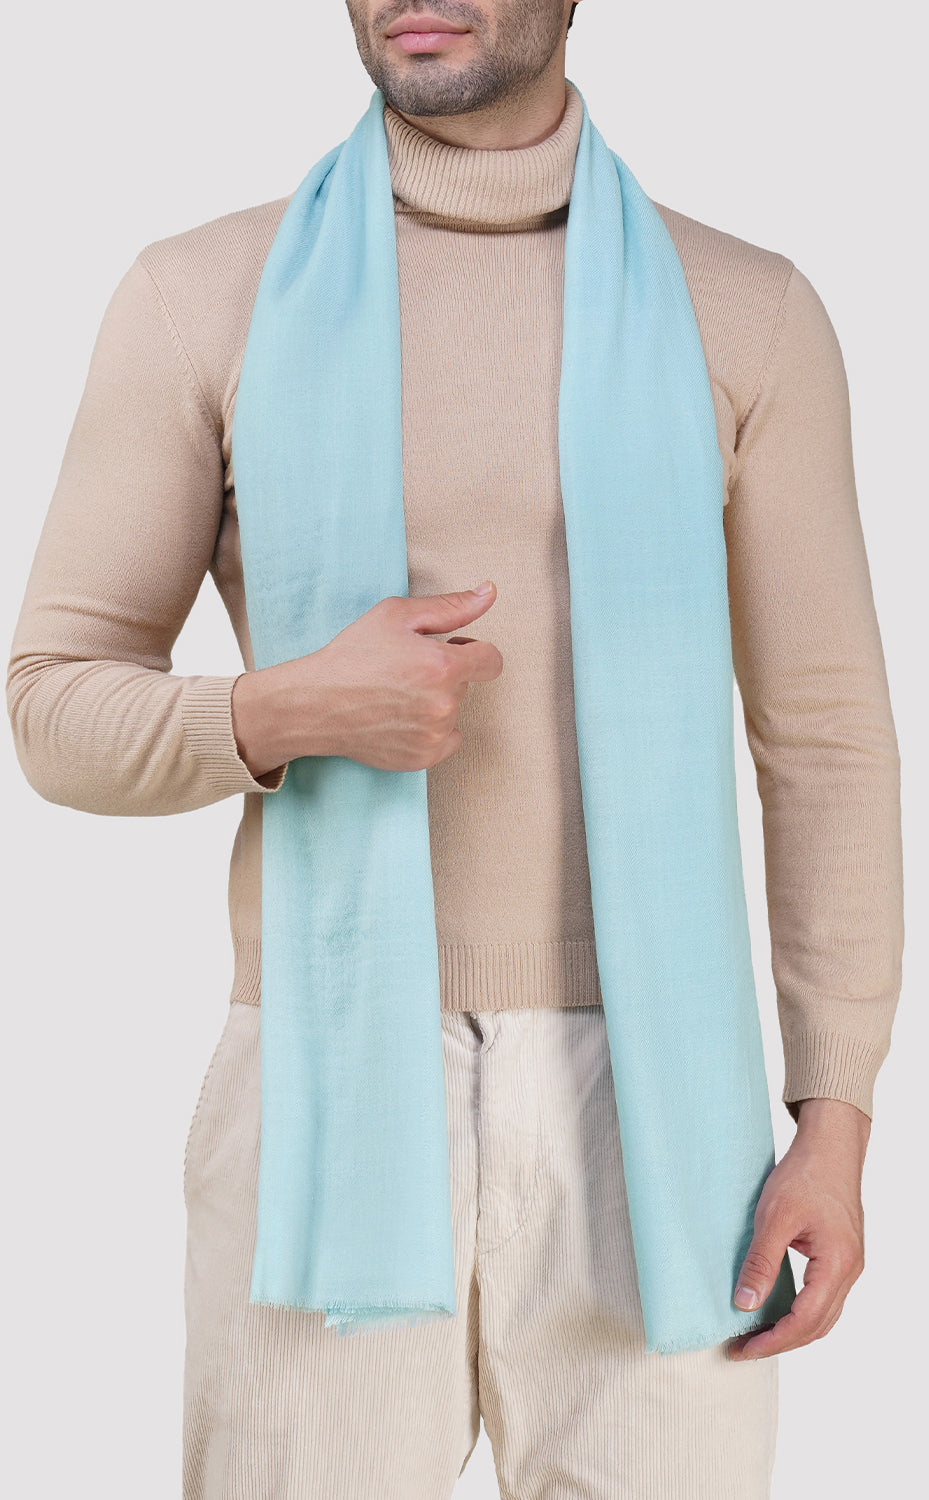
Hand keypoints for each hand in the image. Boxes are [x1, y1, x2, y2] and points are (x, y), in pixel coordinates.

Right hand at [231, 583, 502, 776]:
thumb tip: (489, 593)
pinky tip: (401, 718)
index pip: (491, 661)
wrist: (316, 704)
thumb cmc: (353, 655)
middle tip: (406, 670)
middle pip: (467, 685)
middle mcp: (444, 705)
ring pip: (455, 712)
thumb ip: (450, 606)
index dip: (472, 651)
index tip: (452, 650)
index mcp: (443, 666)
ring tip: (398, 695)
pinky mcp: (424, 758)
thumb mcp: (397, 616)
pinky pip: (447, 739)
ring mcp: (434, 735)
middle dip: (446, 674)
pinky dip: (432, 730)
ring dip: (437, 702)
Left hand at [726, 1097, 869, 1360]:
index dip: (773, 1340)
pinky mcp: (841, 1255)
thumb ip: (761, 1262)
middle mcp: (850, 1270)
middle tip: (743, 1347)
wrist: (831, 1145)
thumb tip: (745, 1303)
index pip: (805, 1321)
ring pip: (823, 1315)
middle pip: (817, 1325)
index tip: (743, 1348)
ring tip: (756, 1334)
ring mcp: (849, 1264)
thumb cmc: (806, 1174)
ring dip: (791, 1329)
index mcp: (837, 1264)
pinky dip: (800, 1311)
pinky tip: (776, 1308)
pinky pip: (823, 1296)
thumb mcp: (774, 1216)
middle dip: (780, 1341)